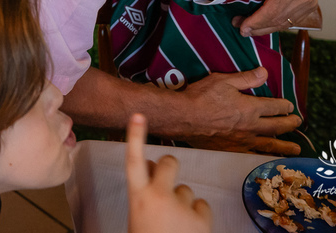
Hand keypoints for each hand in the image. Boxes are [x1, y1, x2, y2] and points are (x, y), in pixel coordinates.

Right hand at [126, 114, 211, 232]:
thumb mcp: (137, 217)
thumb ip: (143, 193)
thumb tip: (149, 165)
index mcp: (137, 197)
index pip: (132, 160)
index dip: (134, 136)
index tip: (138, 115)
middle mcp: (158, 195)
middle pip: (168, 163)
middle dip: (169, 166)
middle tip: (167, 180)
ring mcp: (182, 206)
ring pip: (187, 190)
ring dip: (183, 202)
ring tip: (176, 223)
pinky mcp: (202, 218)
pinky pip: (202, 205)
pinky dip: (198, 214)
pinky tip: (190, 228)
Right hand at [166, 69, 300, 152]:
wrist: (184, 118)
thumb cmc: (201, 97)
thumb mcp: (223, 81)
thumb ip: (246, 78)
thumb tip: (265, 72)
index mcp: (250, 108)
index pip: (274, 107)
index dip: (285, 106)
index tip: (291, 106)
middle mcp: (251, 126)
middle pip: (276, 126)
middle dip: (290, 124)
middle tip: (298, 123)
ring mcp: (242, 141)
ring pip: (270, 145)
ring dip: (285, 146)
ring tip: (296, 149)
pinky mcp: (232, 150)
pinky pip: (254, 156)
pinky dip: (265, 159)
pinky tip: (269, 160)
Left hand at [236, 0, 319, 35]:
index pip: (273, 11)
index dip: (256, 22)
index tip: (241, 27)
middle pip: (278, 20)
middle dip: (258, 27)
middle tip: (241, 29)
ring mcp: (309, 4)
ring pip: (284, 24)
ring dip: (265, 28)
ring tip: (247, 28)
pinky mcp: (309, 7)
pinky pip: (290, 21)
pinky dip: (274, 24)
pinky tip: (261, 25)